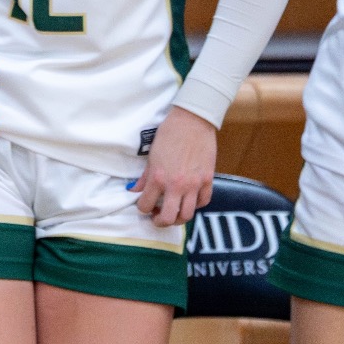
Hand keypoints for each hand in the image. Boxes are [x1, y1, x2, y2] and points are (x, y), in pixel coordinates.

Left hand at [130, 106, 215, 226]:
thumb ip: (145, 177)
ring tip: (174, 213)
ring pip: (188, 214)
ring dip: (179, 218)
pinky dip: (196, 205)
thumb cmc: (168, 135)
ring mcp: (194, 184)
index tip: (143, 206)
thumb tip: (135, 190)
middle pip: (169, 217)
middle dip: (160, 222)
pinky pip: (204, 202)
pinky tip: (189, 201)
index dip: (142, 208)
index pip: (146, 205)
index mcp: (158, 178)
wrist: (192, 122)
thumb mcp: (151, 156)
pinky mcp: (208, 180)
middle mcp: (176, 185)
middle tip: (157, 218)